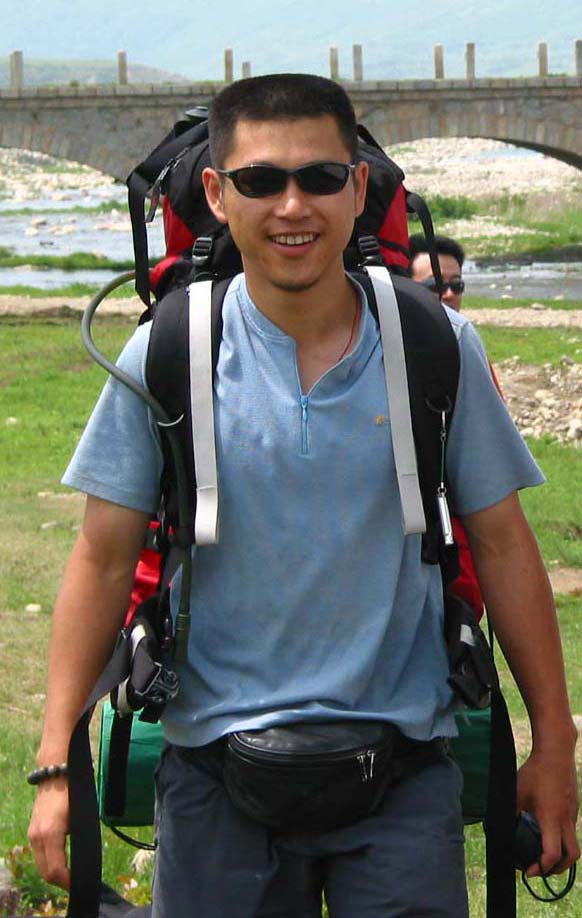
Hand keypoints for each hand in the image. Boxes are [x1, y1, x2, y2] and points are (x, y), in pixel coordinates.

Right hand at [28, 776, 70, 889]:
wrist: (55, 775)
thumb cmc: (73, 793)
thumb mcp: (81, 816)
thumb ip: (81, 838)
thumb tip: (85, 859)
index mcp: (51, 834)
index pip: (56, 870)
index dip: (67, 881)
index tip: (79, 883)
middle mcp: (38, 837)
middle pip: (46, 872)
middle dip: (60, 881)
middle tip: (76, 882)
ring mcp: (33, 834)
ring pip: (41, 865)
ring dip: (53, 873)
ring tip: (70, 875)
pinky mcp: (33, 831)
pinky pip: (39, 855)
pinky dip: (48, 862)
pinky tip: (61, 862)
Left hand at [516, 748, 579, 876]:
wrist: (557, 753)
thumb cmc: (535, 772)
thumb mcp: (516, 792)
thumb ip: (510, 811)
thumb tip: (498, 826)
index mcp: (551, 818)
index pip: (552, 854)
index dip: (541, 868)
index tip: (528, 871)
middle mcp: (566, 820)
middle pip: (572, 857)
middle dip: (558, 869)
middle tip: (542, 870)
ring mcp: (573, 814)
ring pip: (574, 845)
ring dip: (562, 856)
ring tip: (546, 857)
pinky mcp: (574, 808)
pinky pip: (572, 831)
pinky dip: (562, 840)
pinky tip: (548, 833)